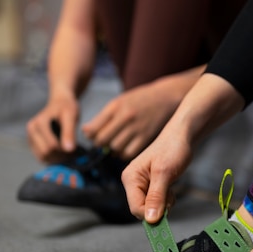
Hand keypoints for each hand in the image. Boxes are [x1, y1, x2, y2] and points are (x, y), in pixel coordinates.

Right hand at [26, 96, 78, 162]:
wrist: (60, 102)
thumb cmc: (67, 108)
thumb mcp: (71, 117)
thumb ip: (69, 132)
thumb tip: (69, 150)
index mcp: (39, 123)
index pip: (51, 146)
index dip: (64, 152)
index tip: (76, 150)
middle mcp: (31, 130)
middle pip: (45, 153)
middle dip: (60, 156)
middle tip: (73, 153)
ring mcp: (30, 136)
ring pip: (42, 157)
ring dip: (56, 159)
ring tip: (68, 153)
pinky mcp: (32, 142)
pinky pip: (41, 156)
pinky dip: (52, 158)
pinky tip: (62, 153)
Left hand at [82, 67, 202, 159]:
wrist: (166, 97)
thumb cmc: (140, 99)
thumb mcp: (119, 102)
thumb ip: (103, 117)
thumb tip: (85, 132)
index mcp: (115, 107)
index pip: (93, 129)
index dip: (90, 136)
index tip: (94, 136)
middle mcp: (125, 117)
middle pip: (103, 140)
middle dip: (100, 144)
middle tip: (103, 143)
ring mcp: (136, 128)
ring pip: (115, 148)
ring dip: (112, 150)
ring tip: (115, 145)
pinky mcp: (146, 137)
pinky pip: (129, 153)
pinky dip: (124, 154)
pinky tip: (125, 149)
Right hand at [121, 131, 192, 222]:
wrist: (182, 137)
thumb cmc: (172, 149)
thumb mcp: (164, 173)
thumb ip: (156, 197)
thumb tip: (150, 220)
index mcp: (130, 178)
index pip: (135, 208)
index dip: (151, 213)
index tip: (167, 209)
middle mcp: (133, 182)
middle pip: (142, 209)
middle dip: (158, 206)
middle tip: (170, 192)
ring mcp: (142, 185)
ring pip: (151, 207)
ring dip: (164, 203)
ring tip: (171, 186)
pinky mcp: (151, 186)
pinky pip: (157, 202)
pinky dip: (166, 199)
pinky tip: (170, 187)